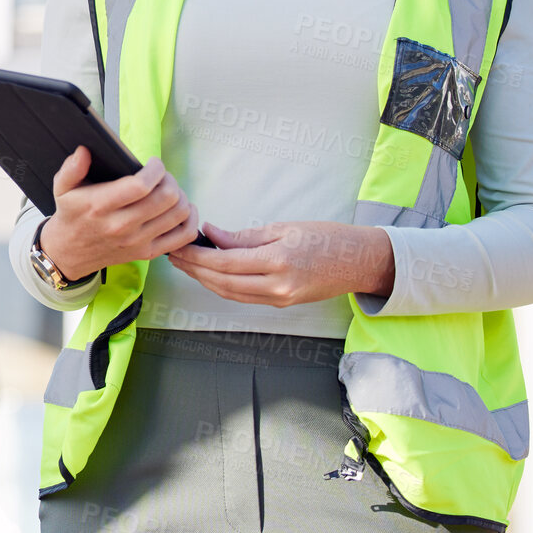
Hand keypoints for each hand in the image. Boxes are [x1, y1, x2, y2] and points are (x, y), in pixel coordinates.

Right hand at [38, 148, 199, 280]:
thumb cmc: (71, 216)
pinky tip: (180, 209)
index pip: (140, 186)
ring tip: (169, 190)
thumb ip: (71, 168)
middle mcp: (121, 226)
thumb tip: (84, 151)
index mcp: (100, 206)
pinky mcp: (148, 253)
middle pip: (166, 198)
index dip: (155, 169)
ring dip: (180, 196)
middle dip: (169, 180)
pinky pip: (183, 236)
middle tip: (161, 176)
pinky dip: (189, 219)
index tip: (153, 163)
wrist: (70, 253)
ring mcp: (137, 242)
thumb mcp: (62, 189)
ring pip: (179, 214)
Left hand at [168, 221, 393, 307]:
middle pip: (221, 281)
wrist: (359, 262)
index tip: (179, 245)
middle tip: (174, 255)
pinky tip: (209, 274)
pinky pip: (242, 298)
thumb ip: (243, 236)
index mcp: (277, 261)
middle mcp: (277, 286)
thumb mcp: (283, 228)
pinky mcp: (281, 305)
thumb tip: (211, 235)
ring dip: (203, 280)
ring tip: (185, 264)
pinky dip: (222, 287)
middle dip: (193, 269)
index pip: (224, 262)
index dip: (196, 255)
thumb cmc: (325, 237)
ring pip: (229, 294)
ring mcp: (279, 299)